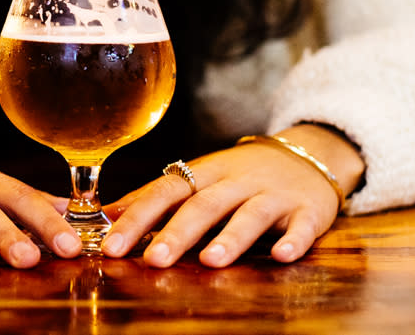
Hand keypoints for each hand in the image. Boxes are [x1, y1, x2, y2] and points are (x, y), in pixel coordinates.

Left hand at [100, 124, 363, 267]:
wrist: (309, 153)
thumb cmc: (242, 175)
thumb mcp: (200, 178)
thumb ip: (157, 198)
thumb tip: (105, 216)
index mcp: (205, 172)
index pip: (166, 191)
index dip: (138, 216)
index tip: (112, 245)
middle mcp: (237, 180)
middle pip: (204, 204)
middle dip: (177, 232)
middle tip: (153, 260)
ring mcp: (274, 194)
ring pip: (250, 214)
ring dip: (231, 237)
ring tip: (210, 260)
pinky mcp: (308, 209)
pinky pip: (302, 225)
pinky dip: (294, 239)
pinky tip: (284, 256)